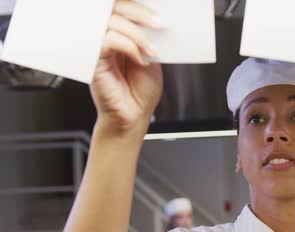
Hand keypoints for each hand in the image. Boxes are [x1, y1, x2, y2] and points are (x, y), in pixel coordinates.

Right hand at [90, 0, 163, 135]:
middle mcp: (106, 39)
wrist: (133, 117)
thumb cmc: (140, 93)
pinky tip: (139, 59)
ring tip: (151, 51)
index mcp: (119, 35)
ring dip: (137, 35)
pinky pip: (107, 41)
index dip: (137, 7)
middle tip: (158, 24)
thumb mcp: (151, 58)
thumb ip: (148, 38)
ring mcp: (98, 49)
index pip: (120, 10)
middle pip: (114, 10)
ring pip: (112, 23)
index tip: (157, 16)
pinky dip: (128, 46)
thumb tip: (154, 20)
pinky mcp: (94, 61)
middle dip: (138, 13)